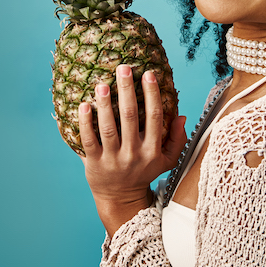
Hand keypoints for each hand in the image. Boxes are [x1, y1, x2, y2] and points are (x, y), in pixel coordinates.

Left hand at [79, 64, 186, 233]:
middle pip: (130, 117)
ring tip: (102, 83)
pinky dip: (85, 122)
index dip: (152, 94)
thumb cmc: (145, 172)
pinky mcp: (94, 163)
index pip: (154, 116)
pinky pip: (89, 140)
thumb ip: (178, 139)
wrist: (121, 198)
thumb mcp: (168, 160)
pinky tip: (83, 105)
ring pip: (108, 127)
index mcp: (152, 149)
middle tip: (123, 68)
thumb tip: (181, 115)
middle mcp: (134, 154)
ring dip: (105, 104)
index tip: (148, 73)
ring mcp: (113, 159)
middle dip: (127, 90)